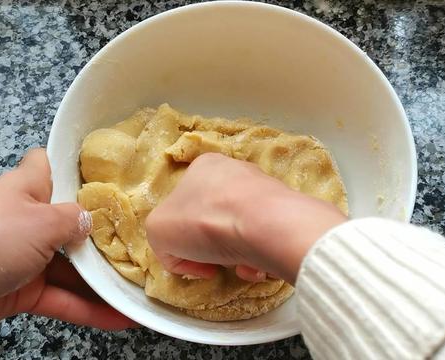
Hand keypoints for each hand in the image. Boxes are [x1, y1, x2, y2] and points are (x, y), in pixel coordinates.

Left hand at [0, 149, 135, 342]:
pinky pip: (61, 297)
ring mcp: (24, 257)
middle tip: (143, 242)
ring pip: (71, 267)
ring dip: (102, 280)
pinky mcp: (21, 290)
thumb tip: (93, 221)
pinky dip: (87, 308)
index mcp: (29, 188)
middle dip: (105, 236)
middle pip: (73, 224)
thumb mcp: (41, 222)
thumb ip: (75, 220)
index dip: (80, 171)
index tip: (115, 180)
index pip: (54, 167)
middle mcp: (28, 219)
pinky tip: (119, 318)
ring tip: (138, 287)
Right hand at [146, 153, 345, 284]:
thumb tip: (186, 255)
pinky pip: (265, 241)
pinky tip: (258, 266)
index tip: (188, 254)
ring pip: (240, 234)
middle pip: (213, 221)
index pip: (183, 205)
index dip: (180, 236)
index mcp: (203, 167)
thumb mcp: (158, 229)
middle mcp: (236, 173)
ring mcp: (265, 191)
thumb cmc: (204, 221)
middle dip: (211, 250)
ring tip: (240, 266)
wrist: (264, 226)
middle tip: (214, 263)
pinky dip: (258, 259)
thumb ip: (161, 238)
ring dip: (235, 257)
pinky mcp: (286, 213)